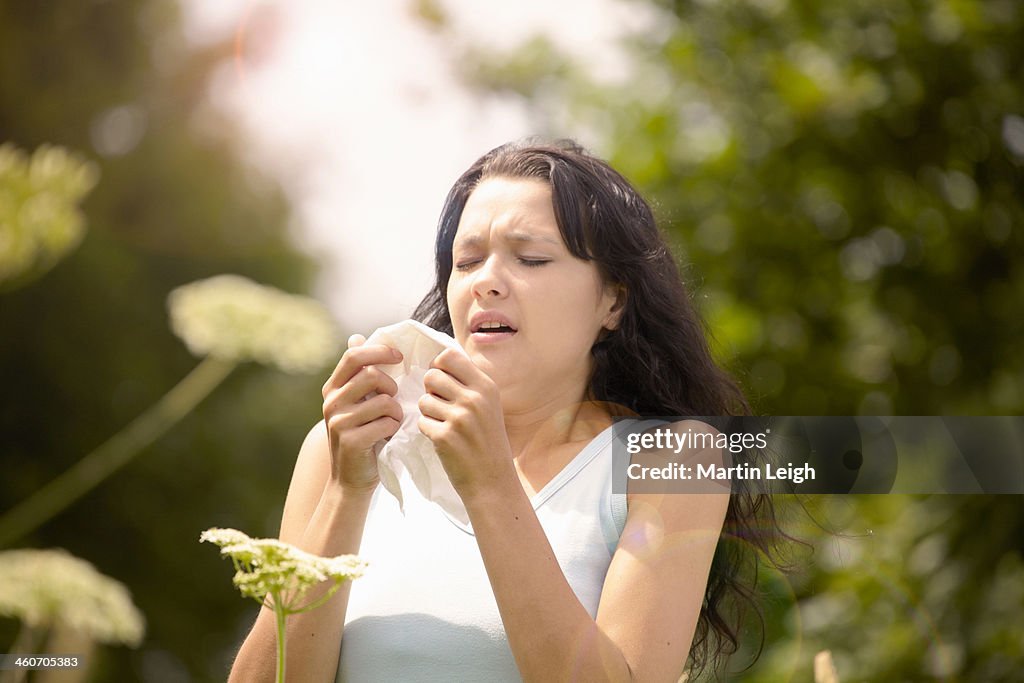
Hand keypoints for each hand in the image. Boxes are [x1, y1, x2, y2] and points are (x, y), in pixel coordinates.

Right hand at [321, 334, 402, 492]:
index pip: (354, 355)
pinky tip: (388, 436)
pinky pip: (387, 422)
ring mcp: (339, 421)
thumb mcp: (356, 402)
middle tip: (394, 401)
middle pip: (372, 375)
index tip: (398, 357)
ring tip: (391, 422)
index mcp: (333, 388)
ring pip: (384, 400)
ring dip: (396, 411)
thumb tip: (356, 337)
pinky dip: (394, 428)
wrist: (351, 479)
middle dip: (392, 386)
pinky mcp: (350, 440)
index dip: (379, 351)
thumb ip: (358, 374)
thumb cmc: (361, 436)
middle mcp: (331, 401)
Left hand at [417, 349, 514, 500]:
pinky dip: (429, 431)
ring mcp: (459, 418)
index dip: (439, 367)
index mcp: (486, 386)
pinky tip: (444, 440)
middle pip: (432, 375)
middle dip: (431, 391)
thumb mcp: (489, 406)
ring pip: (424, 400)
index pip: (449, 356)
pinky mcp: (444, 436)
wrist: (493, 481)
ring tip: (445, 425)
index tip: (443, 382)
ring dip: (429, 413)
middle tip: (443, 407)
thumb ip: (469, 383)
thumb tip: (438, 363)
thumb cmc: (488, 442)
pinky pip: (422, 422)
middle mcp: (474, 398)